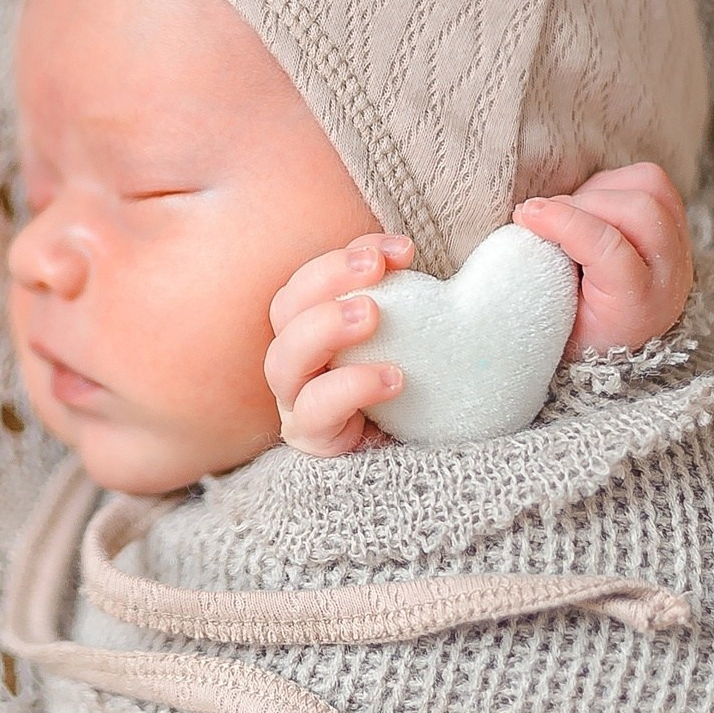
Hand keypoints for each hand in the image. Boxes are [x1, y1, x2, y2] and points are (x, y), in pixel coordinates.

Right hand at [263, 232, 415, 456]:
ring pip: (282, 361)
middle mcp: (298, 362)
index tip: (401, 249)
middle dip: (327, 278)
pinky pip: (312, 413)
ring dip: (323, 327)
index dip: (347, 255)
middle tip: (375, 271)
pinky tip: (393, 379)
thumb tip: (429, 249)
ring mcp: (298, 403)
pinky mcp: (312, 440)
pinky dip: (349, 388)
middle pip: (285, 309)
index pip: (312, 280)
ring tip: (371, 315)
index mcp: (313, 327)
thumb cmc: (419, 392)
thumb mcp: (414, 337)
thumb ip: (412, 297)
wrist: (431, 463)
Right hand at [513, 162, 693, 358]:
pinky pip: (650, 181)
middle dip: (582, 202)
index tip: (526, 216)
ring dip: (599, 190)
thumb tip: (527, 220)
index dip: (565, 223)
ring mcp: (679, 245)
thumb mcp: (555, 318)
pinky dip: (614, 183)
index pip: (609, 249)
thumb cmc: (579, 329)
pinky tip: (592, 206)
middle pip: (639, 210)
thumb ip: (543, 275)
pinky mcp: (675, 222)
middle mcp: (670, 274)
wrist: (619, 339)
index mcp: (638, 307)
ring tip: (570, 212)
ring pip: (649, 188)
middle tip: (543, 216)